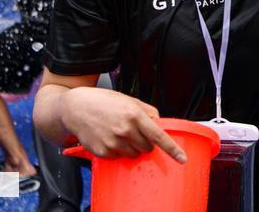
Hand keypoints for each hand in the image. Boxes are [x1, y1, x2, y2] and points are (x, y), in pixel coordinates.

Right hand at [62, 87, 186, 162]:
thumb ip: (148, 111)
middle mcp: (125, 130)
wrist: (75, 108)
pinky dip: (118, 151)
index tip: (182, 158)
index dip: (172, 149)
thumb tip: (160, 123)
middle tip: (135, 132)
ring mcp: (113, 142)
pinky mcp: (103, 152)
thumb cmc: (103, 102)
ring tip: (120, 134)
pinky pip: (119, 157)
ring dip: (132, 147)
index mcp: (134, 115)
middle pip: (148, 147)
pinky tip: (110, 138)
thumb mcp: (129, 100)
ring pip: (134, 154)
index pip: (158, 135)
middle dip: (146, 142)